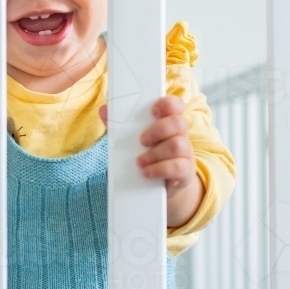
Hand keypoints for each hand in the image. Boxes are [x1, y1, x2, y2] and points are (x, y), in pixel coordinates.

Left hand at [98, 96, 203, 226]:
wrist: (161, 184)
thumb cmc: (148, 154)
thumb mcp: (134, 140)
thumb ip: (119, 125)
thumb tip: (104, 110)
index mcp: (168, 122)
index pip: (176, 105)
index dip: (168, 104)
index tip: (154, 110)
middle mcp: (180, 134)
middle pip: (177, 123)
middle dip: (157, 130)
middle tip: (141, 141)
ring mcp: (185, 152)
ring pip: (177, 145)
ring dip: (155, 153)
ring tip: (139, 162)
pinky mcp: (185, 171)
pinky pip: (178, 167)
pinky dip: (159, 169)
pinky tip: (147, 172)